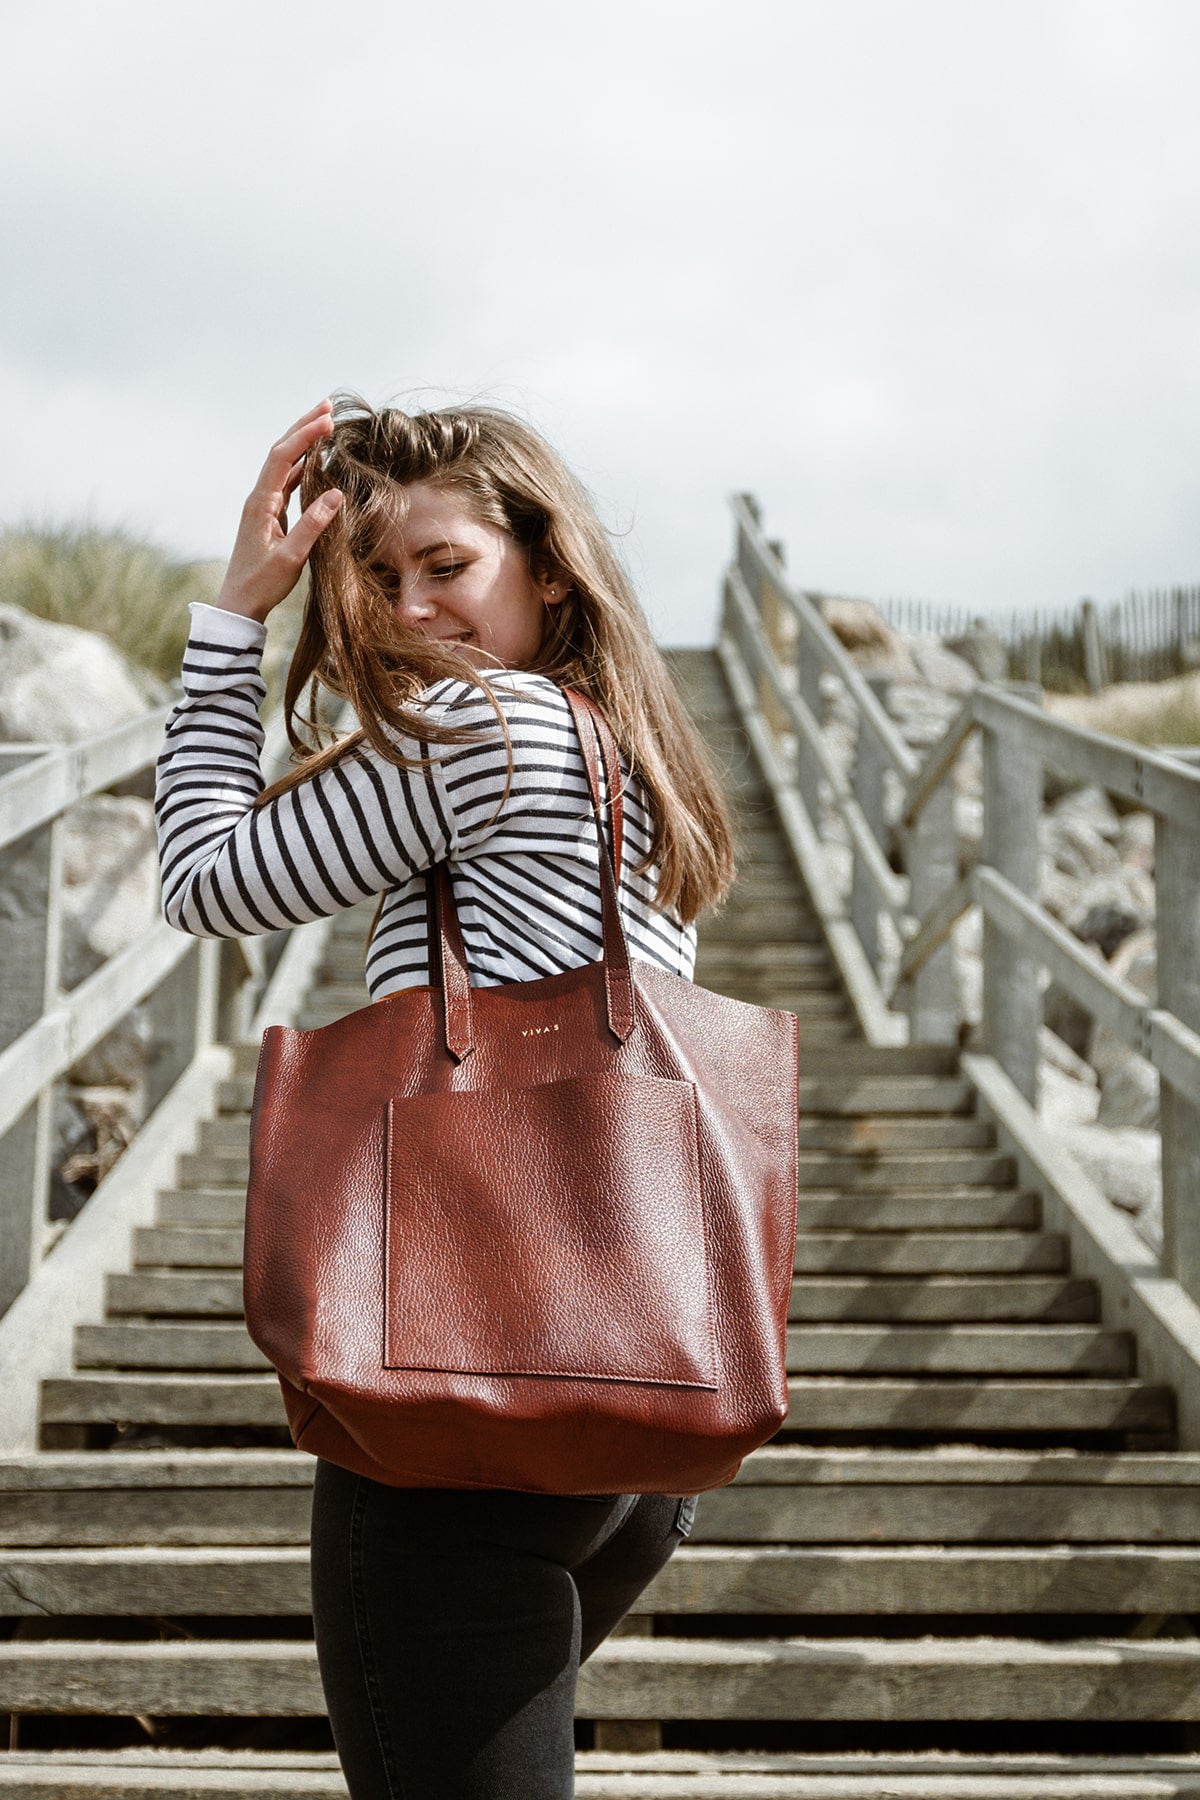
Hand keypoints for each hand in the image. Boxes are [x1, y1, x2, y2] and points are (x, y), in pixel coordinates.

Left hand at [215, 399, 343, 623]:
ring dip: (304, 444)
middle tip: (328, 407)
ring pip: (285, 465)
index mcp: (260, 503)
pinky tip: (316, 461)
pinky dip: (303, 466)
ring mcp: (264, 506)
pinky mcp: (270, 516)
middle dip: (303, 427)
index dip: (305, 436)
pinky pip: (288, 483)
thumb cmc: (262, 584)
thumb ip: (313, 525)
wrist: (239, 605)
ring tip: (325, 425)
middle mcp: (259, 498)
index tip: (329, 421)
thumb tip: (336, 494)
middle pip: (281, 452)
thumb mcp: (291, 558)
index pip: (283, 458)